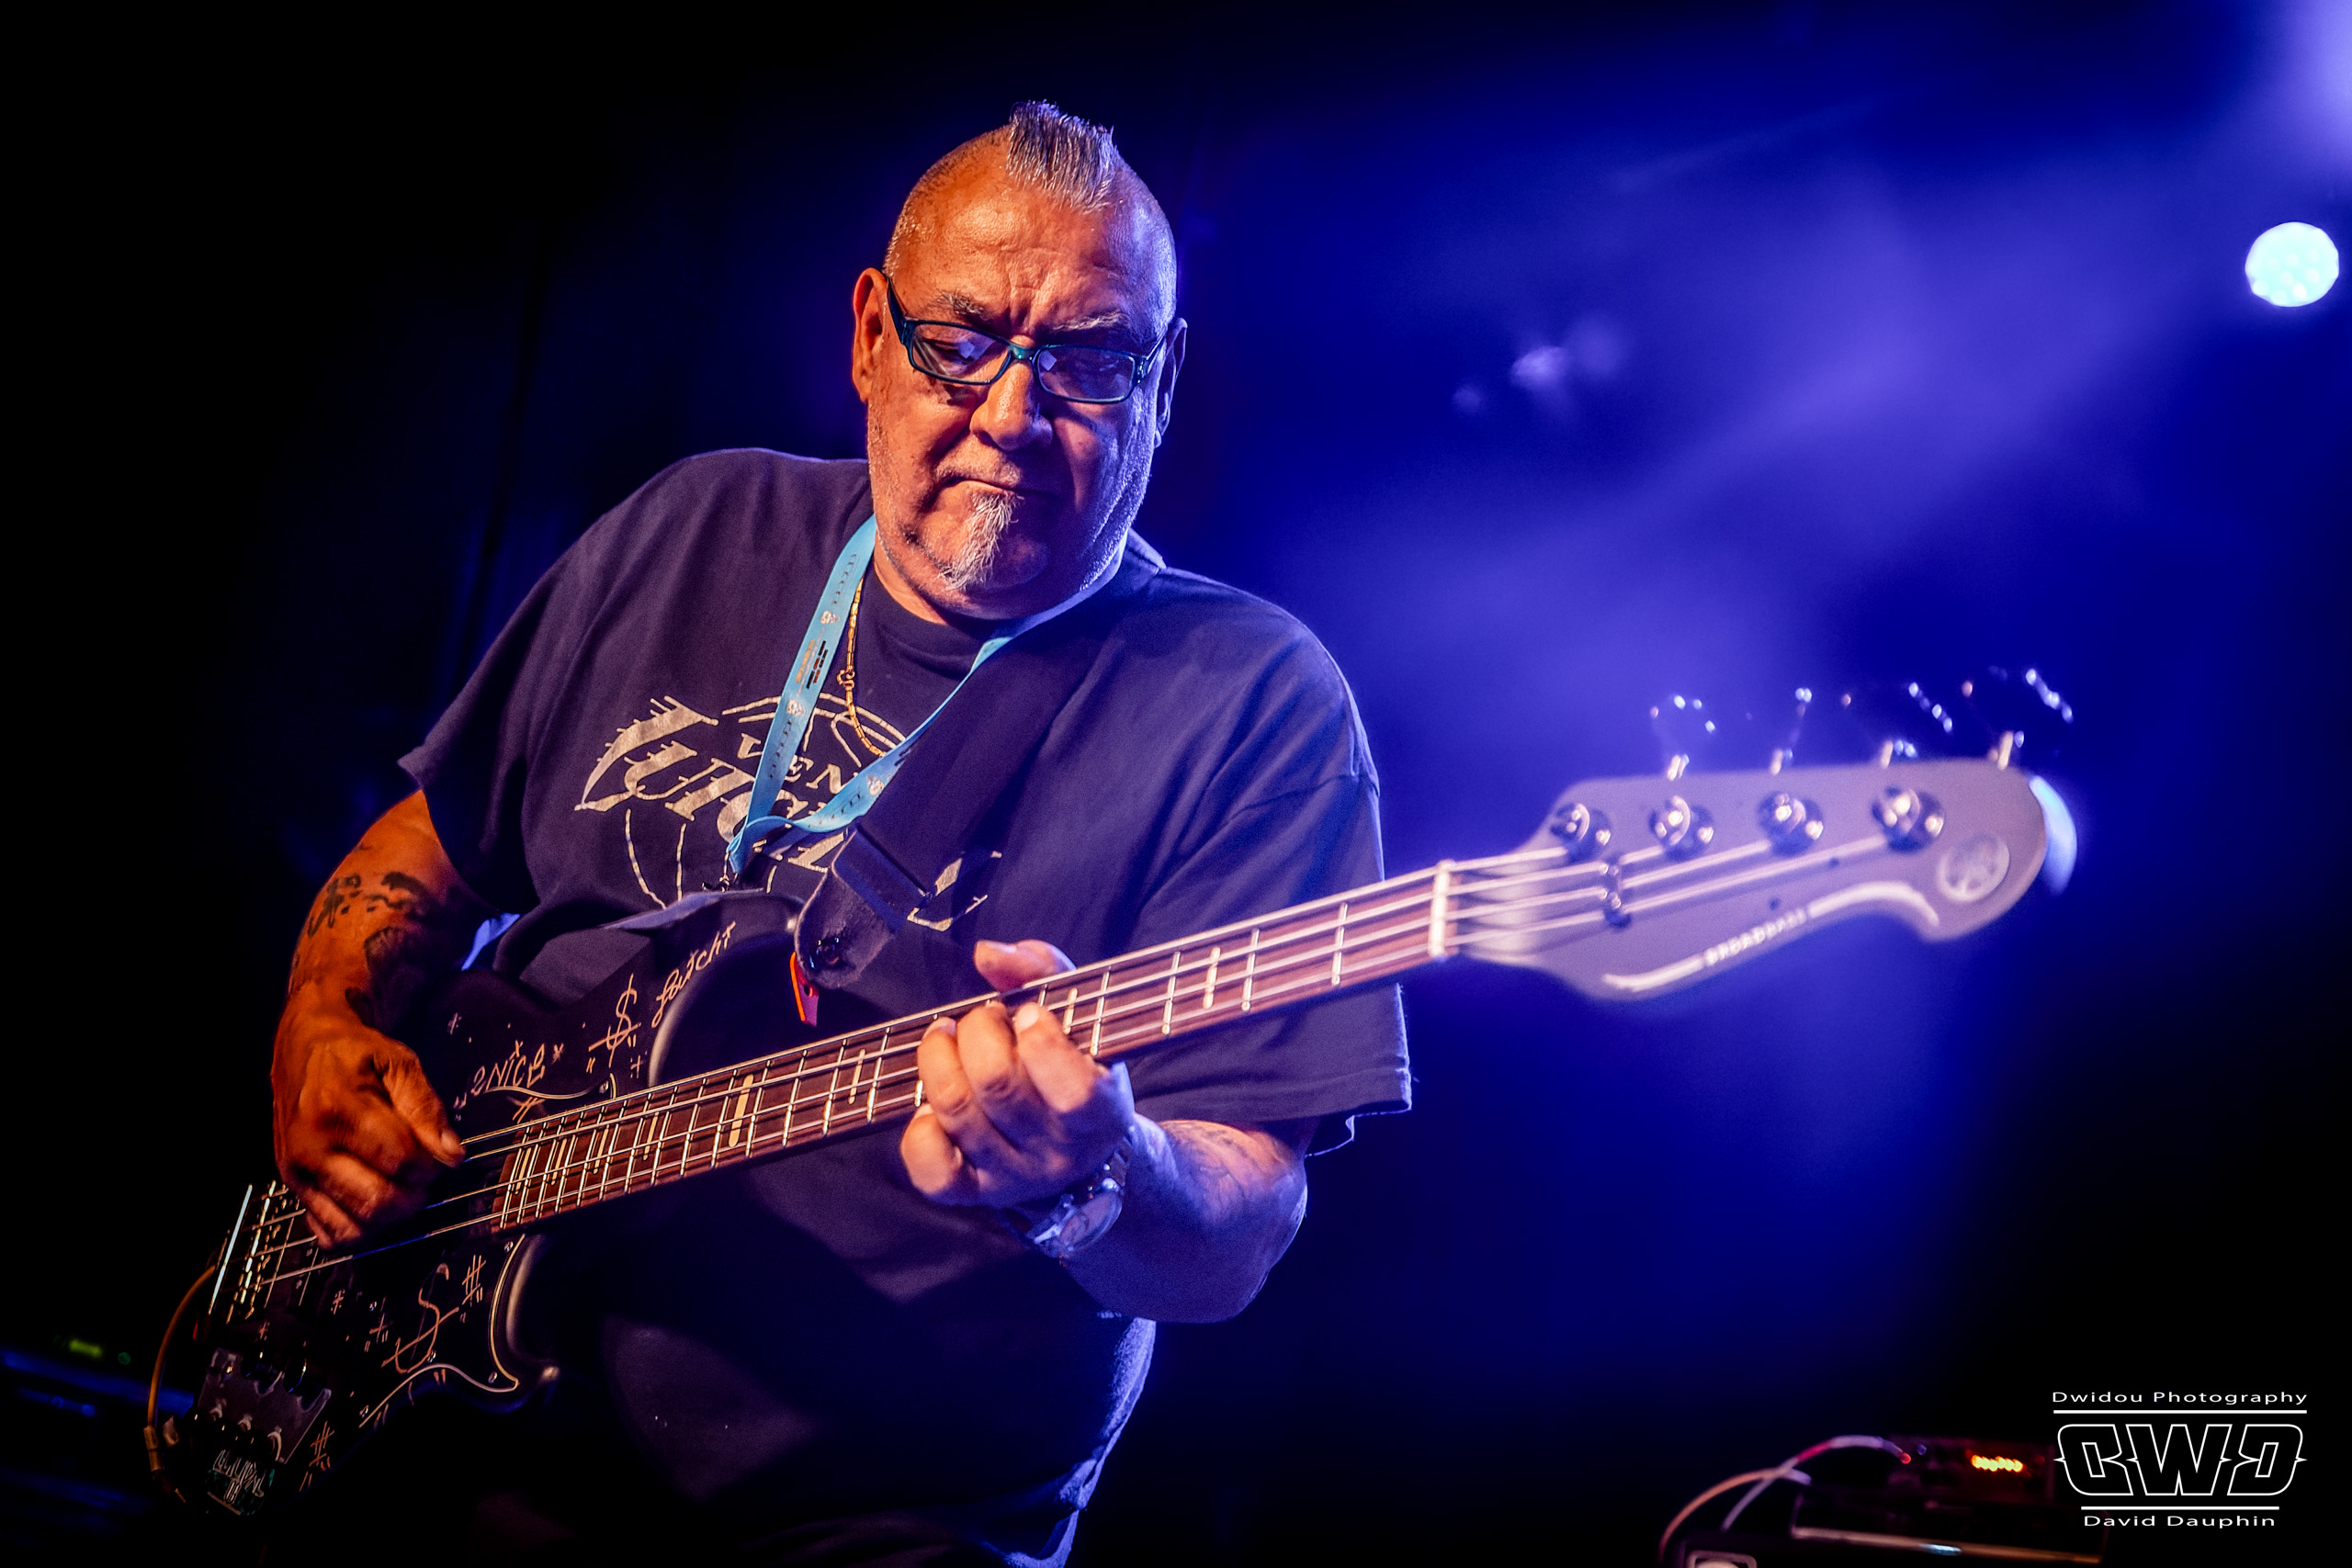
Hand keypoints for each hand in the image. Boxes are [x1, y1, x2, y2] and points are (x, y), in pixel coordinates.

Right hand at [273, 999, 462, 1246]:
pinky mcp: (293, 1188)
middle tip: (424, 1177)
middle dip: (414, 1196)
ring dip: (391, 1219)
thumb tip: (452, 1155)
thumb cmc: (353, 1054)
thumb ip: (427, 1108)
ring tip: (402, 1189)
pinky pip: (329, 1234)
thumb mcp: (398, 1063)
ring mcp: (297, 1173)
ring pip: (354, 1227)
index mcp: (337, 1109)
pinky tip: (374, 1205)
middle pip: (377, 1200)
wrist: (301, 1049)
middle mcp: (310, 1147)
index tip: (439, 1154)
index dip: (431, 1164)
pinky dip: (359, 1231)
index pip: (400, 1160)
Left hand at [900, 939, 1134, 1208]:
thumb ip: (1042, 971)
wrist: (1082, 1148)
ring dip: (937, 1058)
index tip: (1029, 1014)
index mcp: (1101, 1112)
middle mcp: (1059, 1153)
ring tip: (947, 1038)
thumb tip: (987, 953)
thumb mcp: (1081, 1015)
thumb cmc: (1076, 1063)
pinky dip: (920, 1129)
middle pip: (997, 1088)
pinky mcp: (976, 1193)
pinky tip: (932, 1103)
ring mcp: (1015, 1177)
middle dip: (977, 1032)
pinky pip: (933, 1172)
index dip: (1041, 1041)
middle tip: (984, 1019)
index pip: (1074, 1091)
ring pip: (957, 1113)